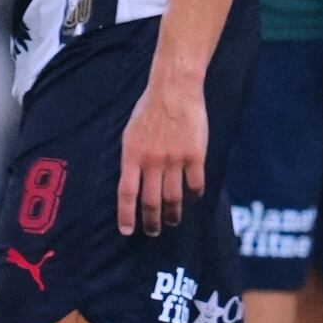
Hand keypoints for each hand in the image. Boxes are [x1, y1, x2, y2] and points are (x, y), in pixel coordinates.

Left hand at [117, 83, 205, 235]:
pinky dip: (194, 196)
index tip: (127, 231)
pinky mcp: (195, 156)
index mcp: (132, 154)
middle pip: (151, 201)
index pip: (126, 193)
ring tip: (172, 221)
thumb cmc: (149, 110)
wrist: (174, 89)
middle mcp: (152, 161)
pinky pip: (195, 185)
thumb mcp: (130, 134)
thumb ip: (131, 158)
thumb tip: (131, 183)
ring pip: (174, 198)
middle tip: (153, 232)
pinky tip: (193, 198)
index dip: (126, 215)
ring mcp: (174, 159)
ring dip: (173, 215)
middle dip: (152, 222)